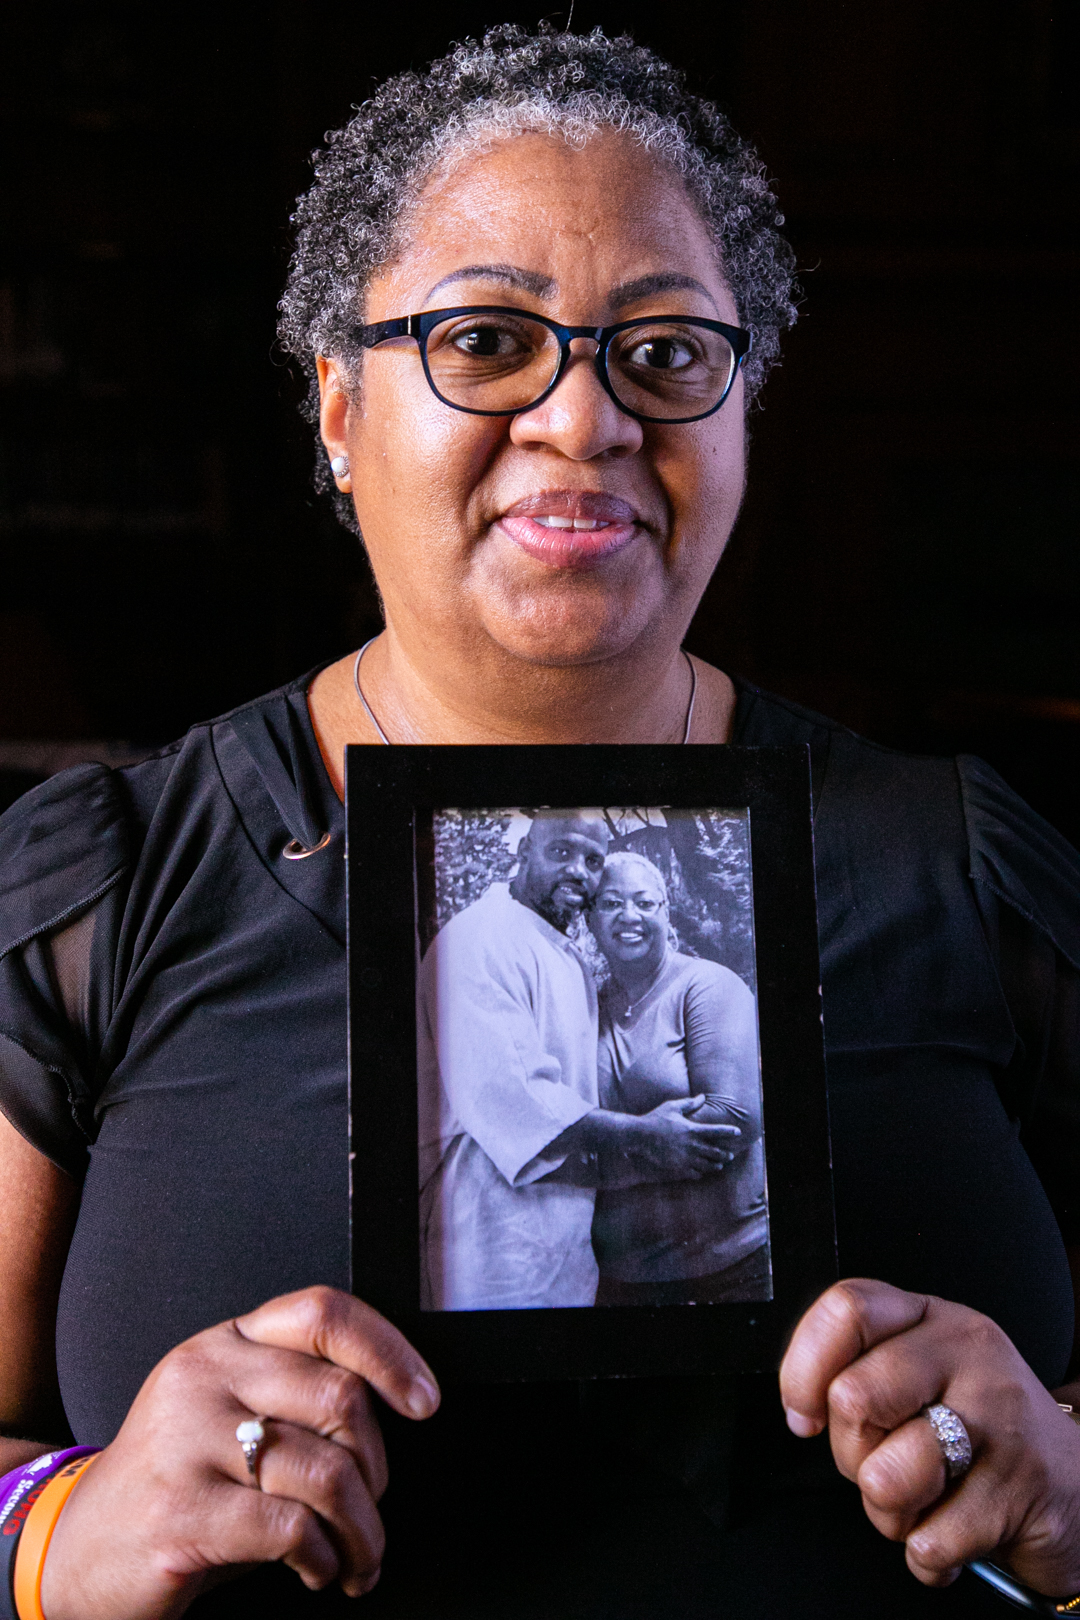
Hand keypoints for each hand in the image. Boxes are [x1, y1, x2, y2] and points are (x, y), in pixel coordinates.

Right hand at [41, 1286, 439, 1619]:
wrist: (78, 1549)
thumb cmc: (179, 1483)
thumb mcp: (230, 1414)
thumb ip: (296, 1394)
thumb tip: (394, 1409)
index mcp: (225, 1343)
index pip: (323, 1312)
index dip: (389, 1351)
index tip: (425, 1400)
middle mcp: (204, 1377)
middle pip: (340, 1396)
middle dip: (378, 1468)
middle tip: (372, 1509)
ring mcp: (186, 1442)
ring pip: (327, 1470)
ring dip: (363, 1529)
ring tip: (357, 1555)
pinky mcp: (180, 1513)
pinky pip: (292, 1528)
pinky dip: (324, 1556)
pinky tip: (318, 1568)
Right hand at [623, 1097, 740, 1181]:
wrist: (638, 1136)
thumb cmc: (655, 1119)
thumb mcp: (672, 1107)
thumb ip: (689, 1103)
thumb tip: (703, 1097)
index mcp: (692, 1130)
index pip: (716, 1131)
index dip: (729, 1132)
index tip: (737, 1132)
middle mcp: (691, 1146)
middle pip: (716, 1153)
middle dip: (725, 1155)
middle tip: (729, 1155)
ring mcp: (685, 1159)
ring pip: (707, 1166)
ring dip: (714, 1165)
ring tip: (718, 1165)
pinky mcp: (677, 1168)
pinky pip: (695, 1174)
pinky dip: (700, 1172)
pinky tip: (701, 1171)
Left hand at [779, 1278, 1079, 1596]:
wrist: (1074, 1483)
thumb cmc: (972, 1430)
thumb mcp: (919, 1376)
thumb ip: (858, 1370)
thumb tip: (801, 1409)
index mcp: (931, 1317)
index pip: (847, 1308)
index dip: (804, 1367)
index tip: (805, 1413)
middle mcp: (969, 1354)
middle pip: (853, 1397)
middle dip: (850, 1454)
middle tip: (884, 1463)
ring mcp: (1001, 1418)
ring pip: (884, 1476)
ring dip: (888, 1513)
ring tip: (922, 1502)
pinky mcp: (1023, 1488)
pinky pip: (929, 1542)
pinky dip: (929, 1556)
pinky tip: (953, 1532)